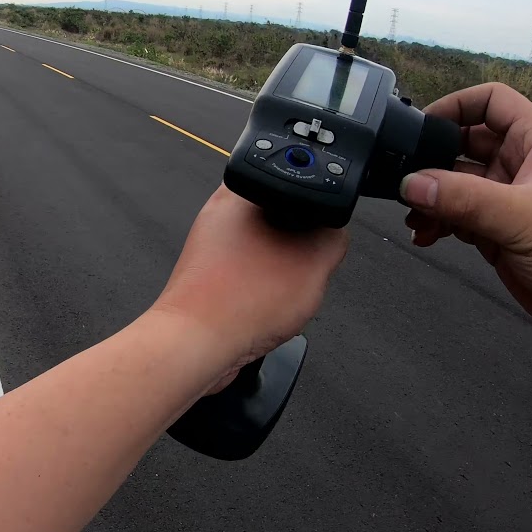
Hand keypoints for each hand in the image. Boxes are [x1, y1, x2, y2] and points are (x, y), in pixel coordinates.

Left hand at [150, 183, 347, 391]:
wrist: (196, 345)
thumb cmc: (241, 301)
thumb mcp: (314, 262)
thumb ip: (332, 237)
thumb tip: (335, 232)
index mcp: (238, 195)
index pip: (291, 186)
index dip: (315, 214)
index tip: (320, 240)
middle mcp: (219, 217)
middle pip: (282, 225)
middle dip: (298, 251)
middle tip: (298, 271)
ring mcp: (211, 249)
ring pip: (268, 256)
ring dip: (281, 276)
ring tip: (277, 294)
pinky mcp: (209, 278)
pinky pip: (250, 279)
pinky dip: (263, 293)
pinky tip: (265, 309)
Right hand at [404, 82, 531, 348]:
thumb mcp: (522, 218)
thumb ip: (463, 198)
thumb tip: (413, 183)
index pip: (492, 102)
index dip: (456, 105)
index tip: (421, 124)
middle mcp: (523, 166)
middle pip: (465, 143)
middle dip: (433, 159)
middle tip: (408, 180)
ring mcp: (509, 199)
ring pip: (455, 183)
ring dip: (430, 197)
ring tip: (416, 217)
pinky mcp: (498, 230)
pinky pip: (456, 215)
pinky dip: (437, 222)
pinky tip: (426, 236)